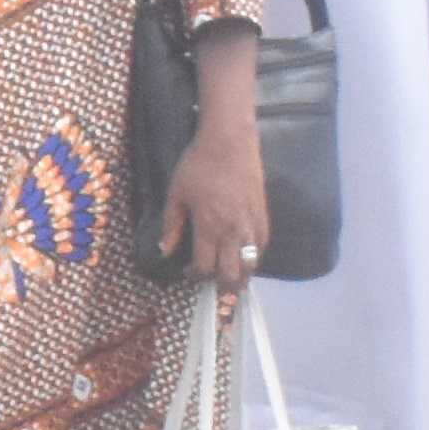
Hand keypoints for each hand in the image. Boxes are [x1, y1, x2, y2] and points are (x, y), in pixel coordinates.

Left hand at [156, 89, 268, 287]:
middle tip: (212, 288)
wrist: (230, 141)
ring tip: (231, 282)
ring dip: (241, 276)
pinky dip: (254, 259)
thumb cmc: (198, 165)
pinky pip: (262, 247)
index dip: (195, 276)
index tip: (187, 273)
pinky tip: (246, 260)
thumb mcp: (176, 194)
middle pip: (232, 273)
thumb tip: (164, 251)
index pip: (205, 267)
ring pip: (252, 264)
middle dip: (222, 286)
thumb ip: (171, 225)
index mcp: (209, 226)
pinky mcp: (263, 215)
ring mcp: (252, 223)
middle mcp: (234, 230)